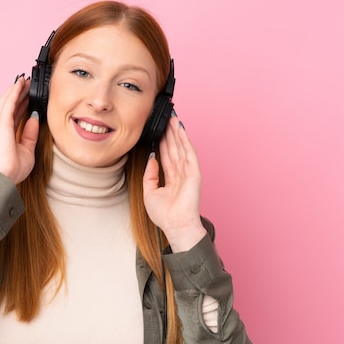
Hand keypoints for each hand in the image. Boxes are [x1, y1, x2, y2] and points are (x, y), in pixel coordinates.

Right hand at [0, 75, 38, 183]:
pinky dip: (15, 92)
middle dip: (19, 93)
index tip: (30, 95)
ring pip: (8, 100)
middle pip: (11, 104)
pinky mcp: (2, 123)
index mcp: (6, 134)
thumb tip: (34, 118)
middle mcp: (0, 127)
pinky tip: (20, 84)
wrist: (5, 177)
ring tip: (25, 80)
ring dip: (17, 89)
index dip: (22, 103)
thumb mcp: (27, 149)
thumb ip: (30, 133)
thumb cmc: (13, 169)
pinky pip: (9, 103)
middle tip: (28, 83)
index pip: (15, 114)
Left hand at [143, 115, 206, 251]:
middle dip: (169, 132)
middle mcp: (181, 173)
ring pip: (181, 147)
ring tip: (172, 117)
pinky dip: (185, 140)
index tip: (158, 129)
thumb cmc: (165, 215)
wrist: (176, 227)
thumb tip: (151, 158)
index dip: (163, 141)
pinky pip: (189, 153)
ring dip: (177, 132)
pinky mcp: (194, 172)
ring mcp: (188, 172)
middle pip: (174, 147)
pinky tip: (180, 129)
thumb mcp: (149, 192)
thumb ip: (150, 174)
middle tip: (165, 116)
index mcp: (171, 178)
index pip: (166, 155)